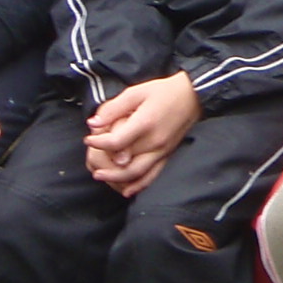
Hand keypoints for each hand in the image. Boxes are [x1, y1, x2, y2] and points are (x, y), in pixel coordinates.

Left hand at [84, 72, 202, 195]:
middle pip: (124, 161)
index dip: (98, 143)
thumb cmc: (163, 91)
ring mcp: (162, 151)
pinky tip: (126, 190)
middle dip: (103, 162)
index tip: (89, 139)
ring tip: (100, 176)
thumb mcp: (136, 92)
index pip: (116, 142)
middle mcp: (154, 141)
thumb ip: (113, 109)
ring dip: (116, 178)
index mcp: (145, 123)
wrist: (193, 95)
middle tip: (91, 161)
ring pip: (136, 173)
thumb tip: (93, 124)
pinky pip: (152, 176)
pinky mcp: (168, 155)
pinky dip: (138, 185)